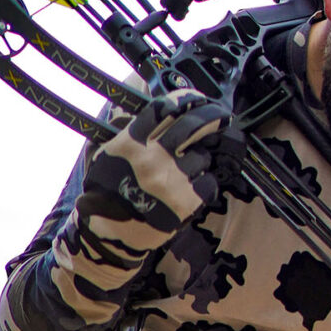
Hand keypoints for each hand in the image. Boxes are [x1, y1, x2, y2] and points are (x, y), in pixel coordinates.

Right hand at [79, 89, 243, 236]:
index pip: (164, 108)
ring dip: (200, 160)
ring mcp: (171, 180)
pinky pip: (208, 182)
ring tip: (189, 170)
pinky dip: (205, 183)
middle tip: (222, 116)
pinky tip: (194, 187)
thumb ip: (130, 131)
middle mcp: (153, 157)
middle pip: (191, 125)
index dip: (186, 99)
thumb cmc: (108, 192)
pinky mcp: (185, 202)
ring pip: (201, 156)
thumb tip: (154, 112)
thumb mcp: (109, 153)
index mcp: (132, 141)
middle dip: (211, 116)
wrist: (111, 232)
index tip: (196, 98)